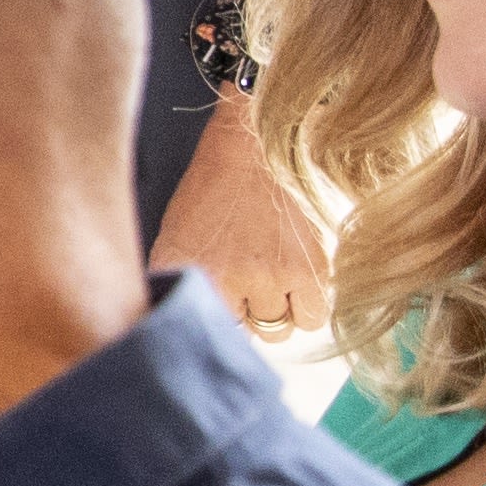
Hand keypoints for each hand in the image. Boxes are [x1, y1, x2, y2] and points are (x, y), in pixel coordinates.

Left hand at [151, 92, 325, 339]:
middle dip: (244, 316)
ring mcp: (266, 277)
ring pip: (277, 331)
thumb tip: (187, 331)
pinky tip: (296, 280)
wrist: (250, 150)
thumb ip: (177, 288)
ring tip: (270, 279)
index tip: (218, 312)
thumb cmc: (208, 198)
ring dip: (275, 312)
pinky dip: (306, 307)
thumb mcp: (173, 243)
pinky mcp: (308, 269)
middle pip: (241, 335)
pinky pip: (311, 318)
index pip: (201, 332)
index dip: (214, 324)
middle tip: (246, 285)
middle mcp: (222, 282)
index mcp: (183, 276)